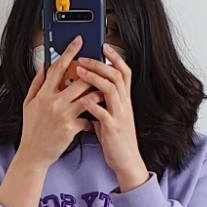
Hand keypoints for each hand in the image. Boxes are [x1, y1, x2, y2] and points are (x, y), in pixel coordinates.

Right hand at [16, 37, 97, 168]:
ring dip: (98, 94)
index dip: (70, 52)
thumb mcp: (28, 104)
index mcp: (43, 93)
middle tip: (101, 69)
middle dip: (92, 73)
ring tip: (102, 93)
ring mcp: (63, 114)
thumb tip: (43, 67)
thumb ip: (36, 83)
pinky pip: (88, 118)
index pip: (58, 67)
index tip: (79, 41)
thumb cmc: (32, 130)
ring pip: (88, 97)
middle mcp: (53, 102)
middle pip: (79, 79)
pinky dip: (93, 118)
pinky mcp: (71, 128)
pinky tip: (93, 120)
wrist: (33, 154)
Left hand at [73, 43, 149, 191]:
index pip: (124, 72)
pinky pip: (102, 113)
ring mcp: (119, 115)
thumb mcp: (111, 115)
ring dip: (94, 78)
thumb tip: (87, 89)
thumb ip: (102, 102)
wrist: (126, 160)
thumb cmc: (115, 139)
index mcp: (124, 100)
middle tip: (83, 58)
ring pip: (110, 89)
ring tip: (79, 72)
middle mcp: (124, 104)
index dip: (115, 58)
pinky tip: (81, 99)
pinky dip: (91, 104)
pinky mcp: (112, 128)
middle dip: (99, 64)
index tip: (104, 46)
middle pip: (116, 76)